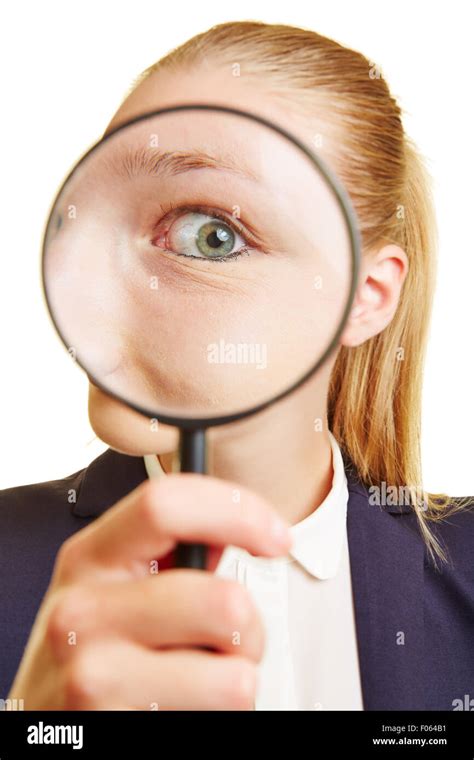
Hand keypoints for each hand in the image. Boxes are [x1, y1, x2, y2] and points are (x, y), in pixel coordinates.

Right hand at [7, 474, 291, 708]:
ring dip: (236, 680)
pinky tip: (176, 706)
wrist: (45, 725)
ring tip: (200, 679)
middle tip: (234, 641)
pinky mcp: (111, 727)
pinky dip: (217, 715)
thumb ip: (172, 551)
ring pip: (235, 676)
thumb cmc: (97, 649)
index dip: (238, 511)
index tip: (279, 538)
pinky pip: (219, 713)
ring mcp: (92, 676)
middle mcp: (82, 612)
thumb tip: (240, 524)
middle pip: (223, 603)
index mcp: (89, 556)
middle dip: (252, 628)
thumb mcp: (116, 586)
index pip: (165, 503)